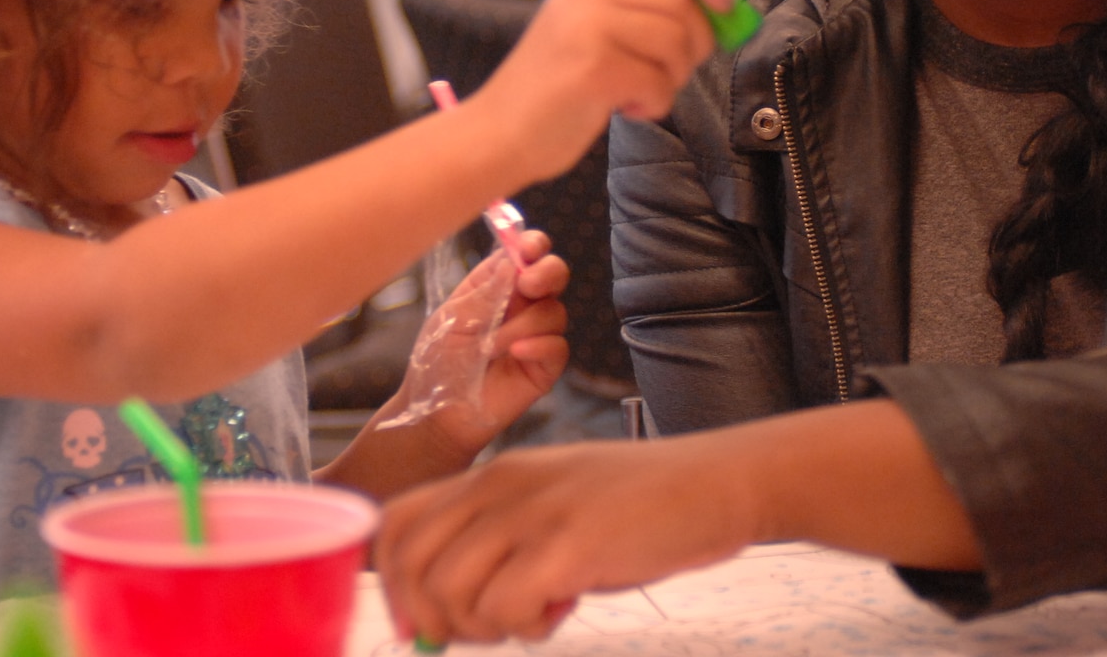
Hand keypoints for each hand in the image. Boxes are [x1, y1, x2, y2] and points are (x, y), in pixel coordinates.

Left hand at [376, 435, 757, 644]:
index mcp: (492, 476)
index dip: (391, 583)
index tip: (419, 623)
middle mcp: (500, 487)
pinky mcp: (569, 544)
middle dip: (431, 617)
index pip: (395, 523)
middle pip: (410, 563)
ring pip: (449, 590)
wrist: (716, 481)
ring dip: (482, 625)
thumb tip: (446, 609)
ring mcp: (533, 513)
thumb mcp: (554, 503)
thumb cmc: (640, 504)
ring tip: (532, 613)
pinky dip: (525, 626)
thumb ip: (501, 540)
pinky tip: (563, 607)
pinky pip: (505, 607)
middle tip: (483, 629)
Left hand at [405, 230, 569, 460]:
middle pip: (554, 274)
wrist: (438, 414)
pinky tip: (515, 355)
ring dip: (523, 325)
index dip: (533, 245)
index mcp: (495, 286)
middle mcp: (520, 306)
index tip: (530, 248)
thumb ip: (486, 292)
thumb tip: (513, 262)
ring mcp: (535, 335)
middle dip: (547, 272)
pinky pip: (558, 346)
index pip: (524, 254)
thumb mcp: (453, 319)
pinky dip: (538, 346)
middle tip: (528, 285)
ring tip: (491, 347)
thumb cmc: (438, 363)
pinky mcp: (545, 366)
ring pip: (555, 311)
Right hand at [469, 0, 731, 188]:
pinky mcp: (594, 68)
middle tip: (663, 75)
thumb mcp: (591, 31)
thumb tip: (719, 10)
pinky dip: (653, 104)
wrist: (497, 133)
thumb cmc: (554, 90)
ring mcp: (589, 27)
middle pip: (682, 7)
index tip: (723, 5)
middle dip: (692, 47)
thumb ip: (642, 13)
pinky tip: (623, 108)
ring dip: (669, 80)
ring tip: (634, 93)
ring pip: (676, 44)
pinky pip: (659, 83)